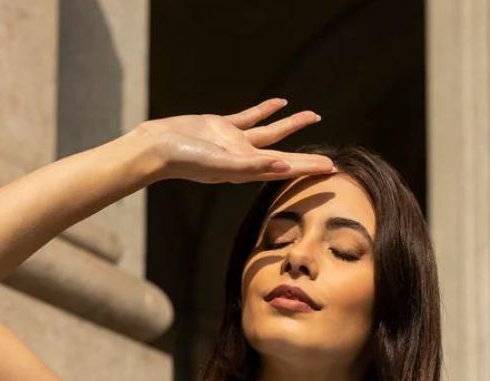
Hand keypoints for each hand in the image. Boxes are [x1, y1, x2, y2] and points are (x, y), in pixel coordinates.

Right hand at [132, 98, 335, 184]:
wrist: (160, 147)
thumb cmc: (189, 161)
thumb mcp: (223, 165)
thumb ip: (253, 165)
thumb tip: (283, 165)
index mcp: (247, 170)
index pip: (285, 169)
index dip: (308, 169)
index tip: (330, 169)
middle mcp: (244, 158)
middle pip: (284, 157)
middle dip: (306, 159)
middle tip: (329, 161)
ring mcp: (234, 142)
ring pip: (271, 133)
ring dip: (292, 126)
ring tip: (314, 116)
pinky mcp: (222, 127)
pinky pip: (250, 117)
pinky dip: (265, 109)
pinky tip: (280, 102)